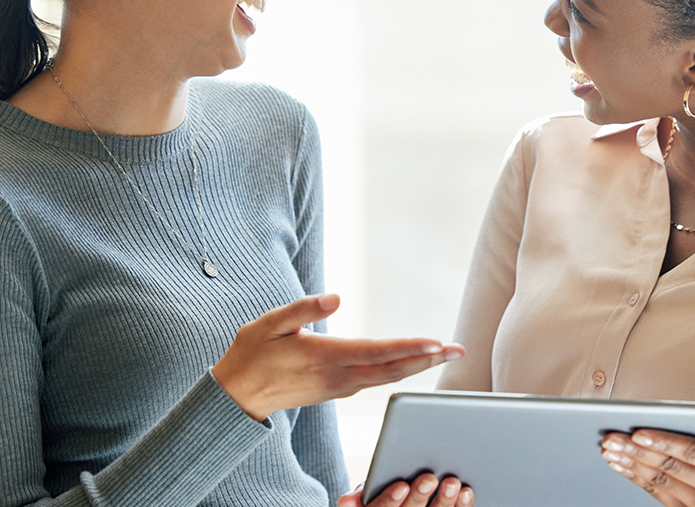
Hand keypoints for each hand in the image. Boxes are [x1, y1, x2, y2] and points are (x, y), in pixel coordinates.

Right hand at [211, 294, 464, 420]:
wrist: (237, 397)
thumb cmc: (252, 355)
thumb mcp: (269, 324)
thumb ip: (303, 309)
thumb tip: (335, 297)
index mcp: (325, 357)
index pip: (377, 353)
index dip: (408, 348)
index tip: (436, 343)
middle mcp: (338, 377)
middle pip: (392, 370)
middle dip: (427, 360)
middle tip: (458, 349)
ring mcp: (338, 387)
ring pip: (386, 377)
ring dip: (417, 365)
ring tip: (443, 352)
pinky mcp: (335, 391)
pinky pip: (374, 380)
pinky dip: (398, 371)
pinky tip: (412, 362)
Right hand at [338, 475, 473, 506]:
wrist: (406, 502)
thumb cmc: (387, 492)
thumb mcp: (370, 492)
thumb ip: (362, 494)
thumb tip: (346, 502)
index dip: (390, 501)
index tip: (402, 485)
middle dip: (419, 498)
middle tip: (430, 478)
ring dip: (445, 504)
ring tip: (453, 483)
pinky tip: (465, 493)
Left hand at [601, 427, 694, 506]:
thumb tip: (663, 414)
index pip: (691, 450)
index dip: (662, 441)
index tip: (637, 432)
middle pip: (670, 466)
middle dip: (636, 450)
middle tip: (612, 437)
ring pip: (659, 481)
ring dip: (630, 464)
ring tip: (610, 450)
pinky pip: (657, 493)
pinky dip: (636, 478)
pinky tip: (621, 466)